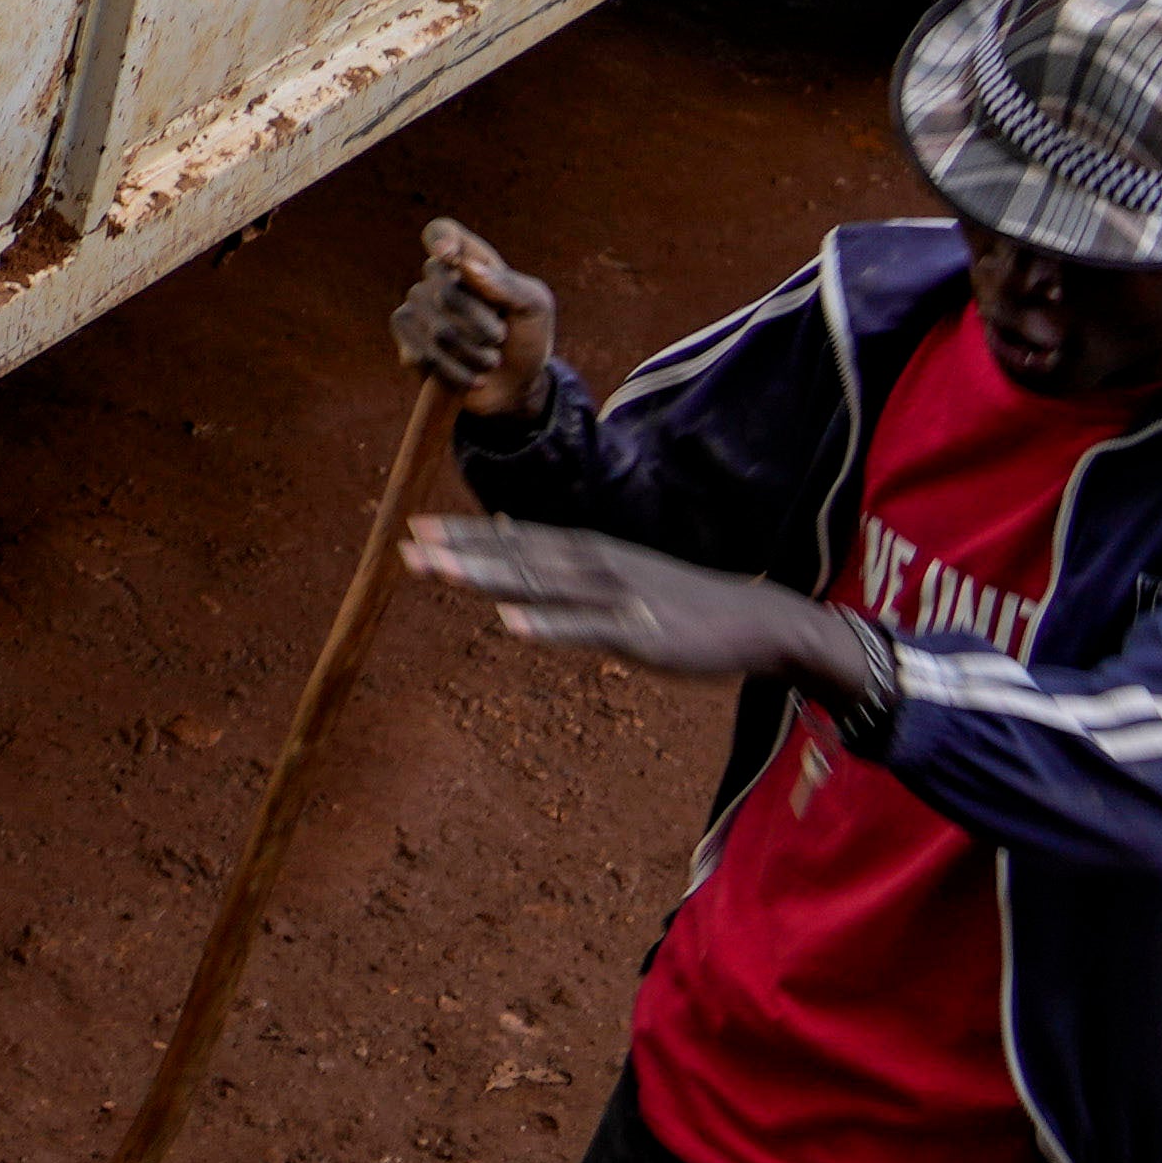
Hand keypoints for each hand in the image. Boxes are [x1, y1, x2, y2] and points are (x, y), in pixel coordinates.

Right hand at [396, 219, 555, 410]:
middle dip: (484, 326)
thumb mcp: (535, 308)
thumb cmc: (525, 337)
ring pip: (439, 330)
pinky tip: (470, 376)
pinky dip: (456, 372)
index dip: (439, 239)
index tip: (449, 256)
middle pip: (447, 292)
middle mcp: (436, 279)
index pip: (441, 232)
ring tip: (489, 359)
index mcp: (468, 259)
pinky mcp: (407, 342)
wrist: (515, 385)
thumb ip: (509, 285)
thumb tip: (465, 267)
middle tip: (499, 337)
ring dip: (475, 354)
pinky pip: (423, 355)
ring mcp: (417, 309)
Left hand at [415, 516, 860, 695]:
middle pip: (516, 557)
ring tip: (436, 570)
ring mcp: (619, 596)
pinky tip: (510, 626)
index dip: (463, 535)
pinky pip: (589, 630)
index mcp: (588, 552)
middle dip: (458, 553)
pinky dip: (550, 626)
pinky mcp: (644, 634)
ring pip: (542, 585)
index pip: (514, 539)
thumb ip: (559, 559)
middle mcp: (596, 564)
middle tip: (402, 547)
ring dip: (486, 576)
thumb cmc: (679, 599)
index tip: (411, 528)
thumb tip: (500, 537)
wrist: (759, 621)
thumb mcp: (614, 570)